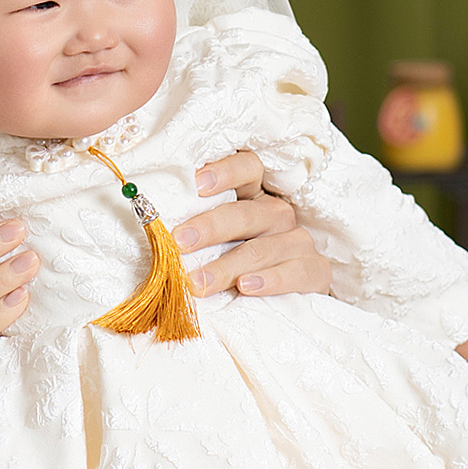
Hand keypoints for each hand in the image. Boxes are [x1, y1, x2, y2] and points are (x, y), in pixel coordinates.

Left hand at [173, 149, 333, 299]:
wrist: (281, 302)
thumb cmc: (232, 268)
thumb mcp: (211, 248)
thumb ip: (191, 236)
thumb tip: (152, 229)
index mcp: (251, 197)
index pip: (247, 167)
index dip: (225, 171)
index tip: (197, 184)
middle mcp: (276, 213)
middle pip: (247, 212)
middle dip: (211, 227)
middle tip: (179, 242)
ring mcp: (298, 240)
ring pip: (264, 247)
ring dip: (228, 265)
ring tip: (199, 282)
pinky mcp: (316, 270)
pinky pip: (296, 270)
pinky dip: (270, 280)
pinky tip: (246, 287)